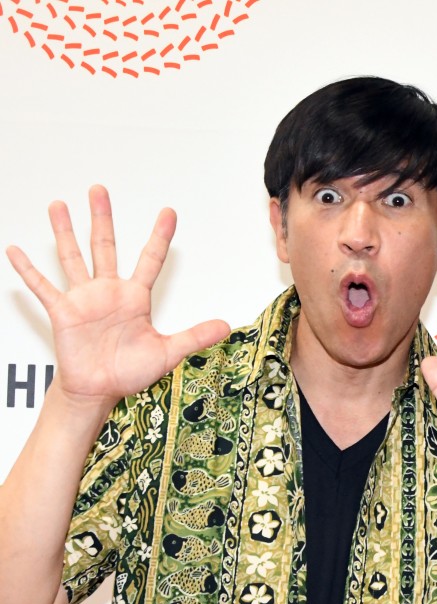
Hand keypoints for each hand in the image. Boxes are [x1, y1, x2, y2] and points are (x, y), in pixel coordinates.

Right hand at [6, 185, 229, 409]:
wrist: (99, 390)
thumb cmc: (128, 371)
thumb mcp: (168, 353)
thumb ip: (194, 337)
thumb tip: (226, 327)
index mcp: (135, 297)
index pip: (150, 259)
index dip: (159, 237)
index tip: (168, 213)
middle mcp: (108, 292)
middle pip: (105, 246)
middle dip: (102, 218)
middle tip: (99, 190)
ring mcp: (83, 299)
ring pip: (73, 257)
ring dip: (65, 232)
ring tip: (58, 205)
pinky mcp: (62, 312)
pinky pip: (43, 287)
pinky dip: (28, 270)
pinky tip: (16, 250)